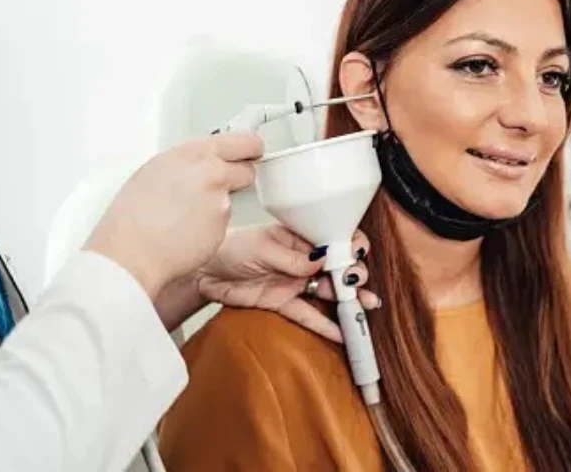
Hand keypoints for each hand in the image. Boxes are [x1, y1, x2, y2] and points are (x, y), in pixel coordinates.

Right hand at [83, 131, 263, 297]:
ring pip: (232, 200)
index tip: (252, 151)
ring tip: (185, 218)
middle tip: (223, 186)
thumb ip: (186, 164)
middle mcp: (210, 171)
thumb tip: (200, 165)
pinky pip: (223, 224)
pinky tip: (187, 233)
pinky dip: (211, 229)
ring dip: (217, 207)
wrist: (130, 252)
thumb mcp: (154, 171)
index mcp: (191, 152)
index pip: (240, 140)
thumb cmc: (131, 217)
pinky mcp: (223, 225)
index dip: (249, 148)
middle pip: (247, 169)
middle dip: (240, 177)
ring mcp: (220, 199)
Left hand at [194, 224, 379, 342]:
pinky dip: (325, 325)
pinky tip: (342, 333)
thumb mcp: (263, 246)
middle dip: (353, 273)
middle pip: (337, 267)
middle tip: (356, 281)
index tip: (356, 253)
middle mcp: (302, 259)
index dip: (349, 245)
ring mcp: (295, 282)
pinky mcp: (284, 303)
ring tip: (364, 305)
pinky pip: (308, 314)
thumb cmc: (231, 247)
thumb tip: (323, 258)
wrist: (205, 272)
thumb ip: (292, 257)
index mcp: (299, 237)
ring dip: (348, 299)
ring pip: (328, 291)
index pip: (333, 238)